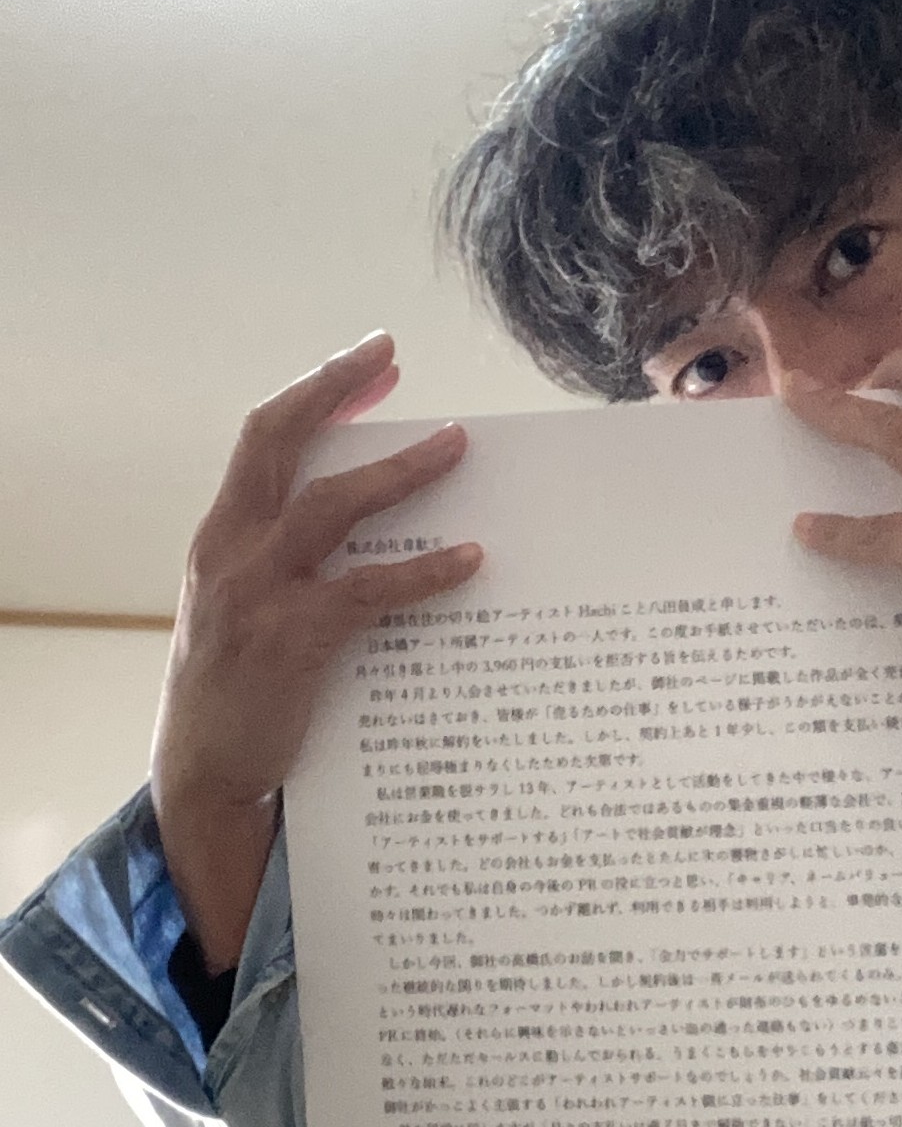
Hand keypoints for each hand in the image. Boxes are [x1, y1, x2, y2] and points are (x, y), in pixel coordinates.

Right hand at [151, 332, 481, 971]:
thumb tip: (372, 512)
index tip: (372, 362)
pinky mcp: (294, 642)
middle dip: (333, 388)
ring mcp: (258, 594)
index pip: (261, 438)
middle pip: (279, 442)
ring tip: (456, 446)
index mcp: (219, 536)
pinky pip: (369, 591)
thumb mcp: (241, 603)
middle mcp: (229, 551)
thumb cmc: (235, 688)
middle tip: (388, 353)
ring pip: (330, 506)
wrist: (204, 772)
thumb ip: (285, 557)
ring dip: (398, 471)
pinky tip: (472, 559)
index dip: (316, 392)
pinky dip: (424, 571)